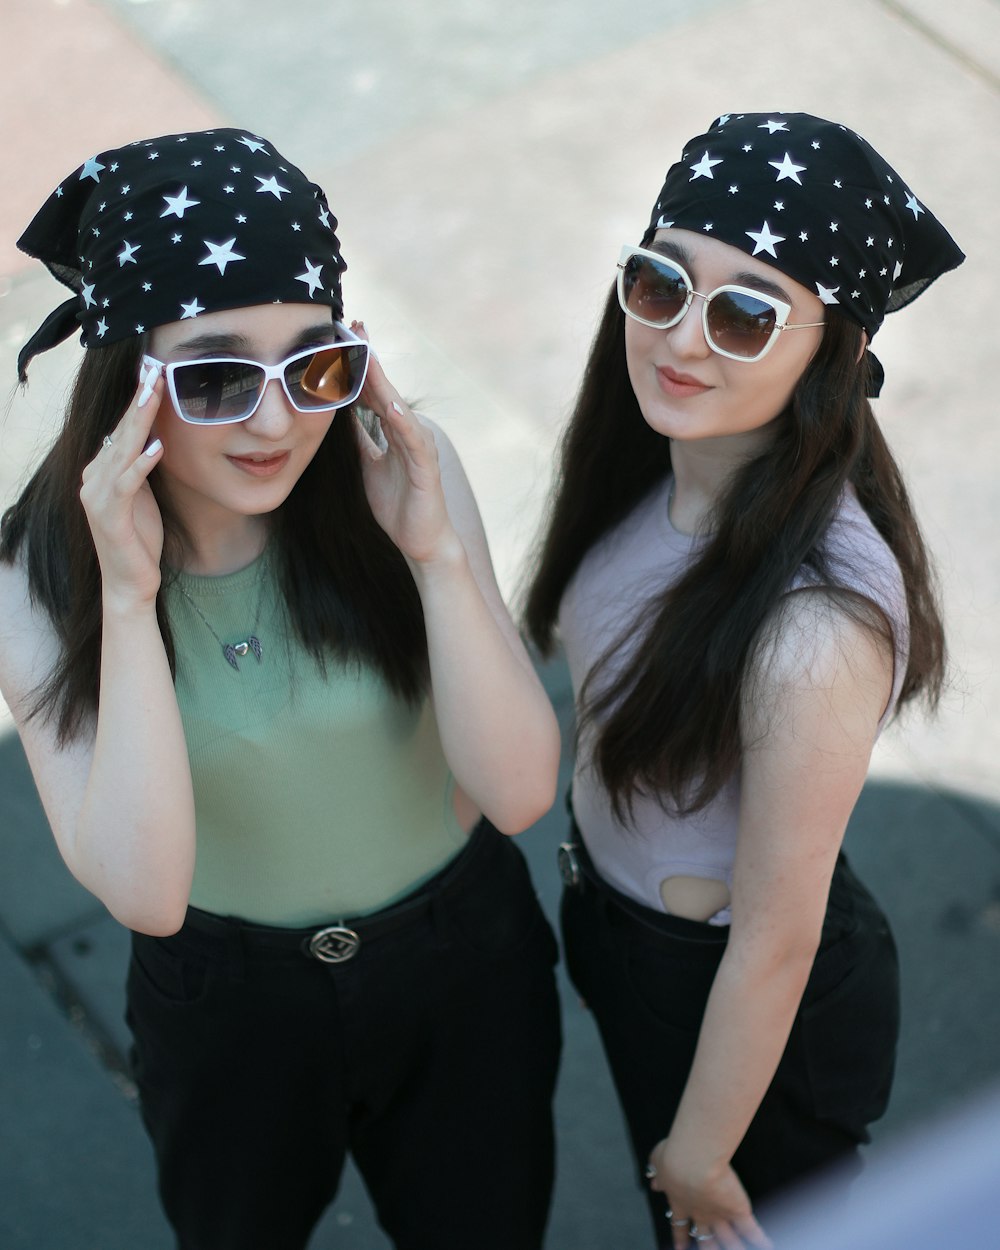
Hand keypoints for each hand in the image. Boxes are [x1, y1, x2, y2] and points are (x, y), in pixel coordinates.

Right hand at [78, 360, 165, 612]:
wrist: (130, 583)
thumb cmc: (139, 538)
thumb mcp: (144, 494)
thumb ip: (141, 467)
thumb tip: (153, 437)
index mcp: (100, 471)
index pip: (121, 428)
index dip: (137, 400)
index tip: (155, 372)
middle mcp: (92, 478)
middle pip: (119, 432)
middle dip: (138, 400)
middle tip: (155, 369)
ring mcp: (97, 496)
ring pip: (121, 450)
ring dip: (140, 422)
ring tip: (155, 395)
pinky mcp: (109, 516)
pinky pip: (127, 484)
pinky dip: (141, 464)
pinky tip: (157, 447)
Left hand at [352, 322, 461, 567]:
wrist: (421, 542)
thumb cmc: (397, 504)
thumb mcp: (366, 465)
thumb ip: (357, 439)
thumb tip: (337, 414)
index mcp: (393, 431)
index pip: (373, 390)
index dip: (358, 364)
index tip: (339, 337)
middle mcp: (408, 432)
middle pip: (385, 388)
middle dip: (369, 358)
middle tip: (353, 326)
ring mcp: (419, 447)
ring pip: (397, 406)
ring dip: (382, 380)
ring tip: (366, 353)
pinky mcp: (426, 467)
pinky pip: (412, 439)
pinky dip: (401, 420)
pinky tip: (389, 403)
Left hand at [647, 1140, 772, 1249]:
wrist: (692, 1161)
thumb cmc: (674, 1155)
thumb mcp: (659, 1161)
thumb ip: (658, 1174)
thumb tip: (653, 1182)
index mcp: (680, 1201)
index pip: (679, 1225)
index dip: (680, 1237)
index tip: (679, 1249)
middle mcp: (700, 1213)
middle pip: (705, 1239)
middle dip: (708, 1248)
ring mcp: (720, 1214)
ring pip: (729, 1239)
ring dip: (735, 1247)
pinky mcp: (738, 1210)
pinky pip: (752, 1229)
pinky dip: (761, 1240)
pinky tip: (769, 1246)